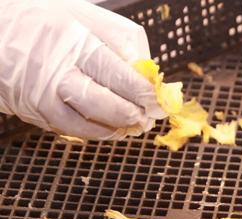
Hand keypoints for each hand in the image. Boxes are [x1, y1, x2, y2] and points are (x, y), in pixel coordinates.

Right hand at [0, 0, 163, 139]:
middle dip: (135, 113)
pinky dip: (97, 132)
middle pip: (105, 101)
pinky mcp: (33, 108)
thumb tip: (148, 75)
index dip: (143, 92)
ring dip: (118, 127)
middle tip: (150, 116)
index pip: (117, 71)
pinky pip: (71, 129)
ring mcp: (42, 89)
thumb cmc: (45, 21)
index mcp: (73, 36)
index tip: (160, 100)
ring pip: (89, 121)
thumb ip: (121, 41)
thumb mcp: (84, 16)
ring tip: (136, 123)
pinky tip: (112, 128)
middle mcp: (55, 65)